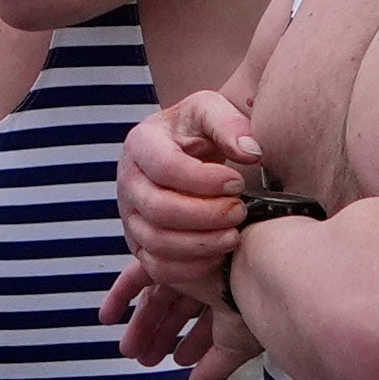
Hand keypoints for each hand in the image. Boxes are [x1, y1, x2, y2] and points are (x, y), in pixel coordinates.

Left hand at [101, 265, 262, 379]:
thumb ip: (211, 371)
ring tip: (130, 351)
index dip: (193, 343)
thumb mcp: (232, 346)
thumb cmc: (255, 304)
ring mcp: (186, 267)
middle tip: (146, 360)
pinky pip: (136, 275)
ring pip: (158, 297)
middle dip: (162, 337)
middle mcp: (208, 280)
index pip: (206, 322)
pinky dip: (120, 295)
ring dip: (143, 326)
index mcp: (231, 297)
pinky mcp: (164, 257)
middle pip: (178, 309)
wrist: (252, 267)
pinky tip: (107, 317)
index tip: (180, 361)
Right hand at [114, 88, 265, 299]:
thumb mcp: (211, 111)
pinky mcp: (140, 244)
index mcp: (141, 144)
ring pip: (157, 242)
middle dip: (207, 215)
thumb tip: (250, 152)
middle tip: (239, 210)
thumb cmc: (197, 131)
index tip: (237, 182)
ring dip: (202, 244)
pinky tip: (218, 254)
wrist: (183, 153)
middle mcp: (128, 182)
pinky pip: (157, 267)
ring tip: (234, 234)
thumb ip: (230, 123)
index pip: (166, 168)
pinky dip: (190, 268)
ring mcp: (130, 216)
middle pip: (160, 210)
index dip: (205, 181)